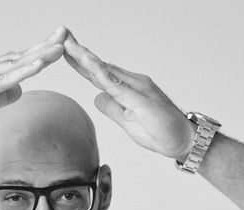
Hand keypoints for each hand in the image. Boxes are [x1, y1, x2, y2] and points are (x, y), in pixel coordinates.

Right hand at [0, 26, 67, 130]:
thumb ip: (1, 97)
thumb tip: (20, 90)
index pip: (21, 59)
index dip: (41, 52)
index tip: (60, 44)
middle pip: (24, 55)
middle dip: (46, 45)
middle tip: (67, 33)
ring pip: (18, 63)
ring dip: (41, 54)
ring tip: (61, 46)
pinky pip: (6, 79)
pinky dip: (24, 71)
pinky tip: (38, 65)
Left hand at [63, 31, 194, 159]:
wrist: (182, 141)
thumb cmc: (159, 132)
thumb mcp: (128, 123)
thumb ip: (113, 108)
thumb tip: (97, 98)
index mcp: (125, 89)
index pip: (97, 73)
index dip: (80, 62)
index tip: (63, 50)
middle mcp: (130, 82)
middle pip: (99, 65)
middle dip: (78, 51)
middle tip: (60, 35)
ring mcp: (136, 88)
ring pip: (105, 70)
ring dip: (85, 57)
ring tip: (68, 45)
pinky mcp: (140, 99)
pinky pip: (117, 84)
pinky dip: (101, 73)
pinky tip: (89, 65)